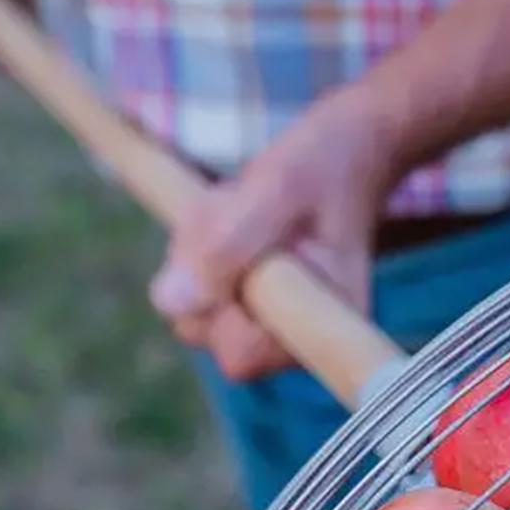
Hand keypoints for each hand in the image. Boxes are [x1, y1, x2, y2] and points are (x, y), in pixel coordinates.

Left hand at [150, 85, 398, 380]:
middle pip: (205, 331)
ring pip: (191, 307)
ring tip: (236, 207)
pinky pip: (193, 288)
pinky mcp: (248, 304)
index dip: (220, 305)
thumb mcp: (275, 190)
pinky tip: (230, 216)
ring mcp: (271, 324)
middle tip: (233, 208)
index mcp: (322, 325)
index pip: (241, 356)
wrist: (343, 153)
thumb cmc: (322, 166)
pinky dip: (197, 248)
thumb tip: (167, 305)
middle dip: (200, 266)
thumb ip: (226, 247)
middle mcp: (298, 338)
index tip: (244, 245)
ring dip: (195, 250)